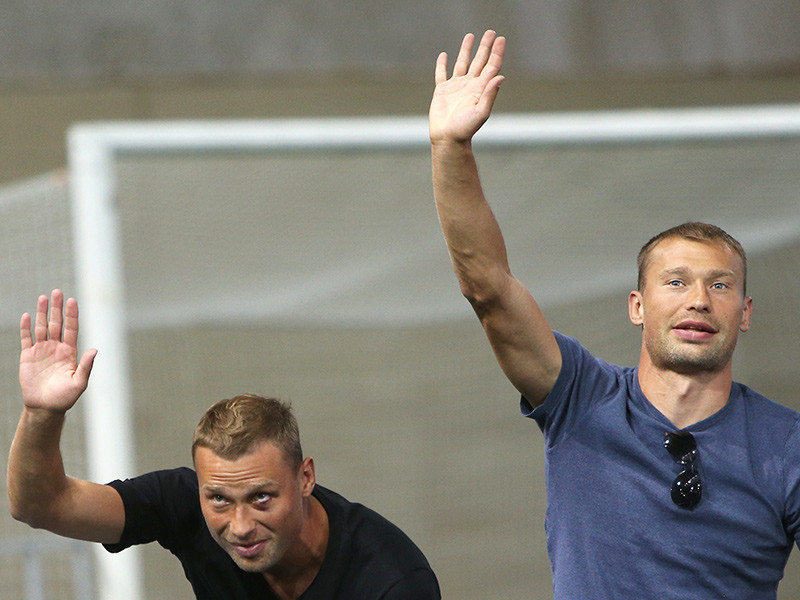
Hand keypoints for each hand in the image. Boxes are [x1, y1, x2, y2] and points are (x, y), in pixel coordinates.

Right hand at [19, 290, 95, 412]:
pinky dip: (26, 327)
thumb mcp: (79, 382)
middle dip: (57, 308)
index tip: (72, 300)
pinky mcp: (28, 356)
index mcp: (70, 352)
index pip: (72, 328)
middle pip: (57, 323)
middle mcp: (57, 348)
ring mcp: (42, 350)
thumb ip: (86, 366)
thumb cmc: (65, 397)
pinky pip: (27, 339)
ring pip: (42, 327)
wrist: (45, 407)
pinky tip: (27, 315)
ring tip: (43, 298)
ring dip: (43, 313)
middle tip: (57, 291)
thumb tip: (95, 350)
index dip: (72, 315)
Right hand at [429, 30, 504, 144]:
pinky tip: (444, 55)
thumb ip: (490, 94)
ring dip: (467, 50)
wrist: (448, 139)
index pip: (491, 66)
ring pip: (462, 63)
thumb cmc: (466, 129)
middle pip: (480, 61)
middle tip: (490, 32)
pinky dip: (442, 64)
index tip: (500, 39)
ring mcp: (456, 87)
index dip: (496, 52)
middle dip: (485, 46)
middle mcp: (470, 85)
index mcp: (481, 89)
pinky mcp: (442, 91)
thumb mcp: (481, 112)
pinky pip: (442, 74)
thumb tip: (501, 76)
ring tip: (470, 36)